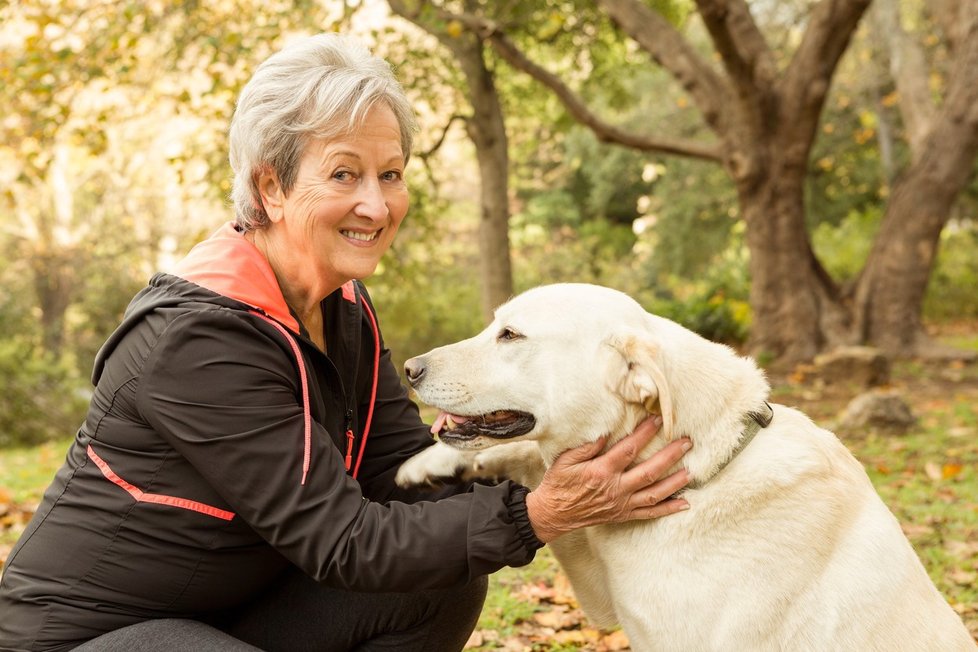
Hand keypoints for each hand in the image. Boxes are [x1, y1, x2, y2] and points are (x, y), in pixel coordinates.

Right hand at [524, 416, 690, 542]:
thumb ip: (587, 447)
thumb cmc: (558, 484)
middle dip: (670, 456)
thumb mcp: (565, 460)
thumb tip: (607, 434)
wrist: (553, 514)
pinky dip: (668, 509)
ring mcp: (621, 504)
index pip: (628, 450)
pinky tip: (684, 503)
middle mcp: (615, 489)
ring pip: (655, 494)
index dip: (645, 434)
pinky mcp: (622, 514)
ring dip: (675, 482)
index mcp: (600, 472)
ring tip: (691, 470)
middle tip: (687, 442)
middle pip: (649, 471)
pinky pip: (650, 514)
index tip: (658, 420)